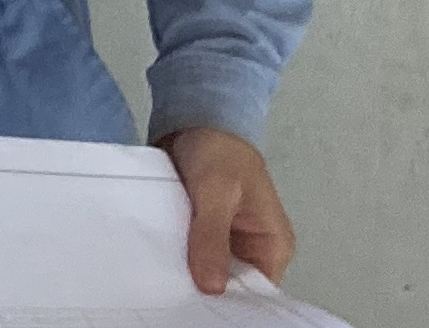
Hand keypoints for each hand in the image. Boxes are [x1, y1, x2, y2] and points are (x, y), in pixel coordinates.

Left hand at [161, 127, 291, 290]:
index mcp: (271, 245)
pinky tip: (157, 269)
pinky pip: (187, 260)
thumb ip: (213, 236)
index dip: (231, 305)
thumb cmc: (220, 148)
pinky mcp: (199, 237)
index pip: (258, 295)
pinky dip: (173, 262)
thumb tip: (211, 286)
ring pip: (204, 275)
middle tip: (173, 299)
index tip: (199, 309)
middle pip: (229, 289)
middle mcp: (250, 251)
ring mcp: (223, 245)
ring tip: (162, 285)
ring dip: (184, 278)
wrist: (194, 120)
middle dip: (204, 293)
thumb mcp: (218, 191)